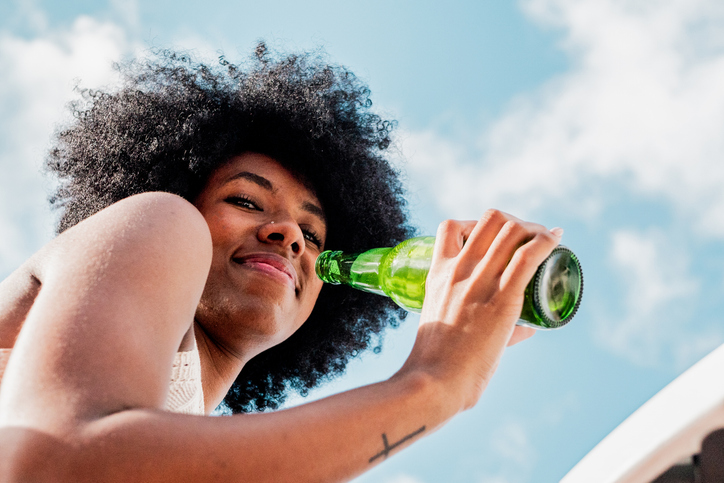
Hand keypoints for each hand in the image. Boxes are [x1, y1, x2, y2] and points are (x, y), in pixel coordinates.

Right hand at [397, 209, 561, 412]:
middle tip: (529, 239)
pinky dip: (547, 241)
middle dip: (515, 221)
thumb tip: (525, 330)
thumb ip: (479, 323)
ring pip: (512, 230)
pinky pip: (529, 256)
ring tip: (547, 240)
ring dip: (535, 228)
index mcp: (438, 274)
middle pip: (490, 219)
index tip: (495, 237)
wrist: (434, 380)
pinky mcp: (502, 299)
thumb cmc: (437, 364)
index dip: (477, 223)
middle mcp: (458, 270)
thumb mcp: (443, 325)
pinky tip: (557, 241)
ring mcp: (479, 282)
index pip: (451, 226)